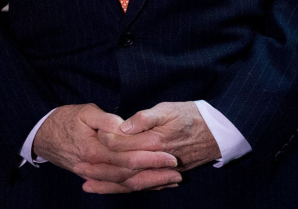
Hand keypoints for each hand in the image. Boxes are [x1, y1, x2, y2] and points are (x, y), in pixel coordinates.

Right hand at [31, 104, 180, 193]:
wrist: (41, 135)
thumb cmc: (64, 119)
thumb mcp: (84, 112)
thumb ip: (105, 120)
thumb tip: (125, 126)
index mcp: (93, 149)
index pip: (127, 157)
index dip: (150, 157)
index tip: (169, 155)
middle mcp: (93, 167)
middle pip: (129, 174)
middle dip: (155, 173)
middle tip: (177, 170)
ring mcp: (92, 175)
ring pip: (124, 184)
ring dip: (149, 183)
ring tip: (171, 180)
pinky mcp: (93, 177)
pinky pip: (116, 186)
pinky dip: (135, 187)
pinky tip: (151, 185)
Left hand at [98, 101, 220, 177]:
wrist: (219, 132)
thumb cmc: (192, 115)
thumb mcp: (168, 109)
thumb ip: (144, 118)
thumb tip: (123, 127)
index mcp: (155, 141)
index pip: (122, 146)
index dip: (103, 143)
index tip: (87, 141)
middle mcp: (157, 160)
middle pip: (123, 169)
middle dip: (99, 170)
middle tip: (78, 168)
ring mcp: (162, 170)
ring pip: (132, 182)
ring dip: (109, 184)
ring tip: (88, 184)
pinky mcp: (166, 174)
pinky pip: (143, 185)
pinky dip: (126, 188)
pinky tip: (112, 188)